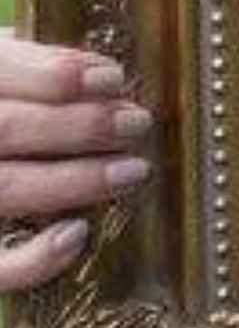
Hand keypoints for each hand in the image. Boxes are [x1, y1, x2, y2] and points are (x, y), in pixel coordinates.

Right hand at [0, 33, 151, 292]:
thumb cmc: (6, 109)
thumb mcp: (7, 72)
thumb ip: (38, 69)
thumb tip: (102, 78)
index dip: (52, 75)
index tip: (111, 78)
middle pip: (5, 130)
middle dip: (79, 126)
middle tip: (137, 125)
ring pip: (3, 187)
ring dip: (75, 180)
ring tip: (133, 170)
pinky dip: (32, 258)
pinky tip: (76, 235)